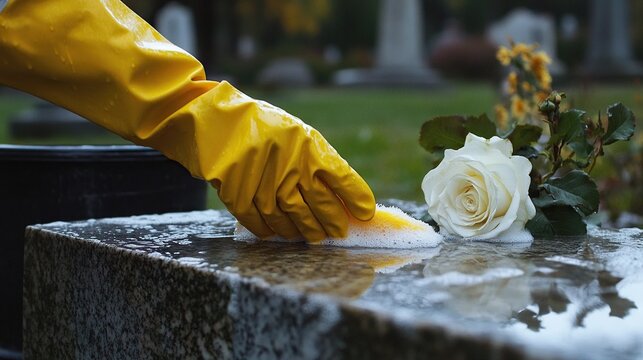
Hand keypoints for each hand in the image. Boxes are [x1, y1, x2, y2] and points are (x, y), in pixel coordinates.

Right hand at [208, 83, 375, 241]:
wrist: (213, 119)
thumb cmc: (261, 126)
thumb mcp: (296, 133)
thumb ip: (317, 160)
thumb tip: (342, 196)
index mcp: (309, 146)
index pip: (343, 178)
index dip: (358, 200)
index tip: (366, 214)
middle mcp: (291, 166)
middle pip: (321, 206)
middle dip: (333, 223)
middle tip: (339, 232)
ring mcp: (264, 183)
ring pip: (292, 220)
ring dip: (304, 232)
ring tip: (313, 237)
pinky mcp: (240, 196)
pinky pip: (260, 223)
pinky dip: (271, 231)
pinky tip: (279, 234)